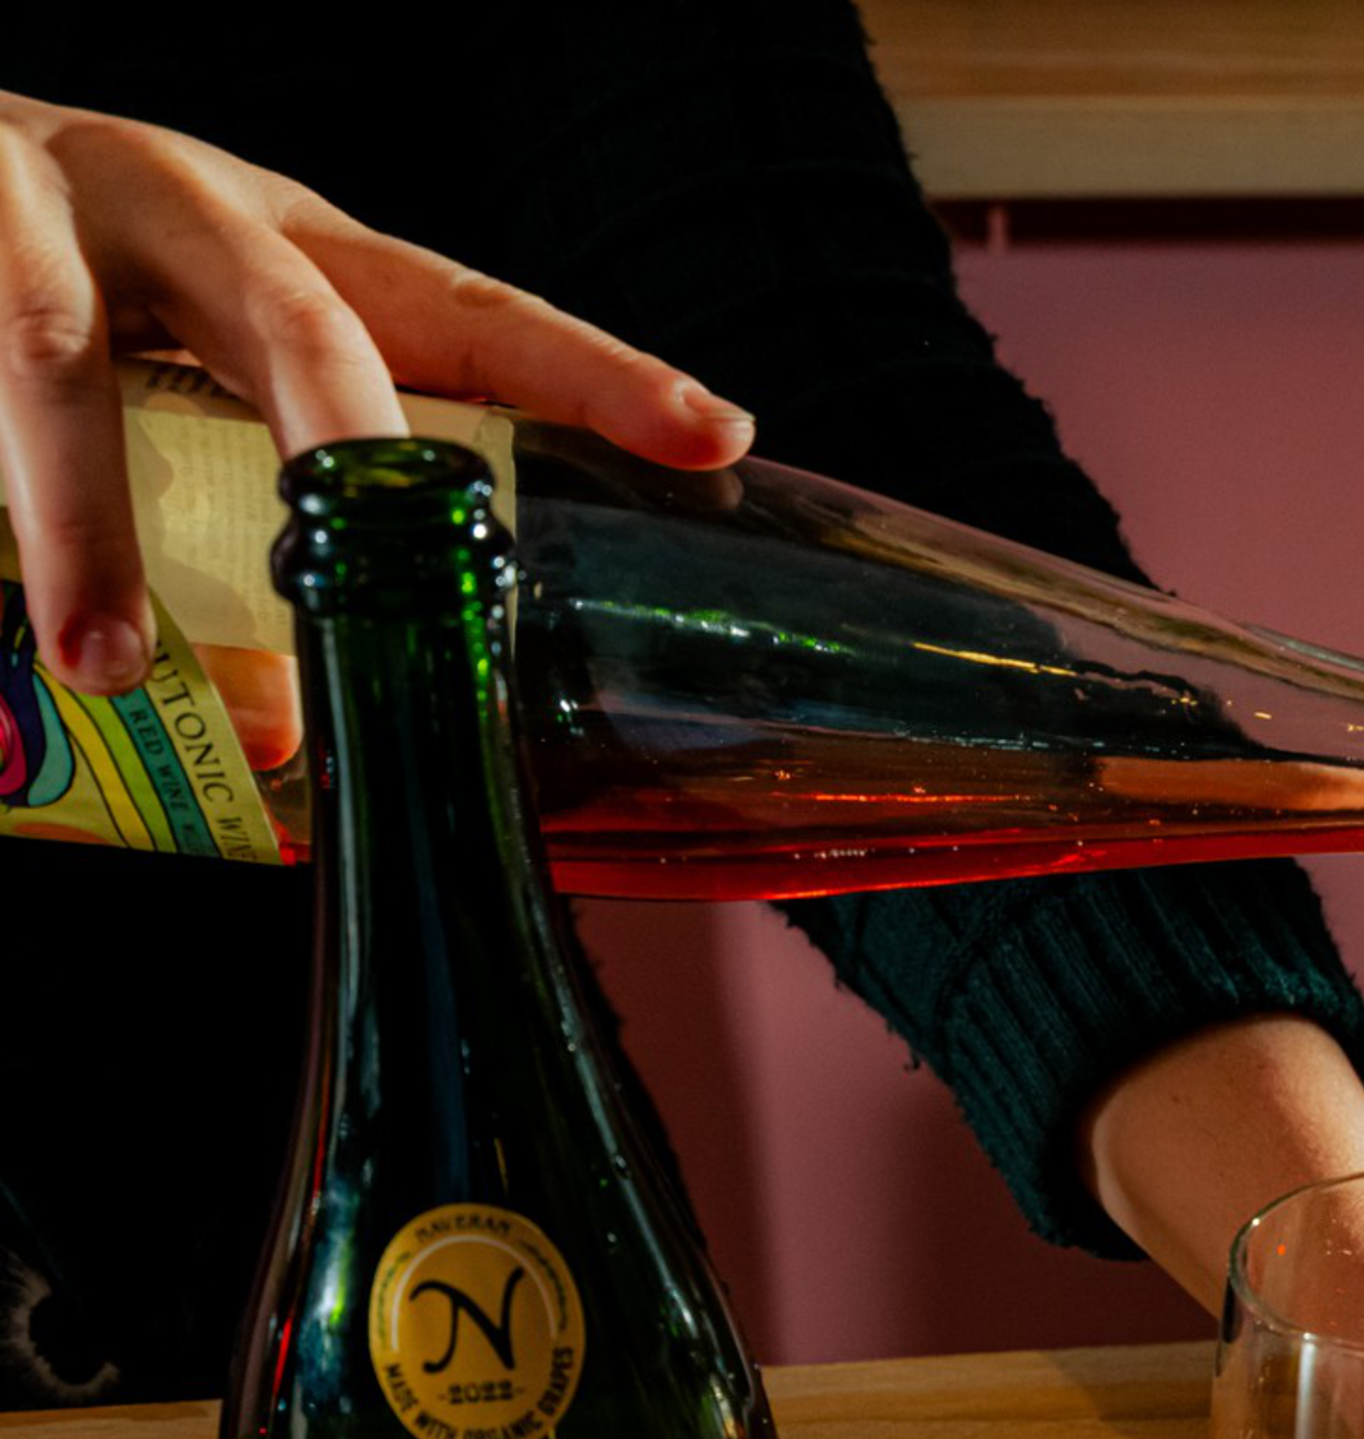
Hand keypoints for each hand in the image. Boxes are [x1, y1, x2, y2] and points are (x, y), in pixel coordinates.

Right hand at [0, 93, 752, 692]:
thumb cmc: (53, 281)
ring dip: (86, 520)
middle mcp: (185, 206)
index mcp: (288, 241)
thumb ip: (254, 522)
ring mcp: (34, 205)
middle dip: (343, 441)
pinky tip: (0, 601)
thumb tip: (288, 733)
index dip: (590, 369)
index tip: (716, 431)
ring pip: (62, 353)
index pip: (466, 309)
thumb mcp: (186, 368)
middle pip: (296, 320)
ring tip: (107, 665)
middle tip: (382, 554)